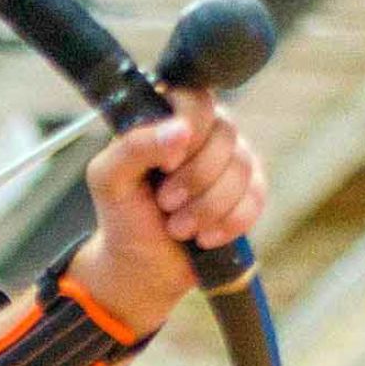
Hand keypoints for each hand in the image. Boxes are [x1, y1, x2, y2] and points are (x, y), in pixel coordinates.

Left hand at [73, 90, 268, 332]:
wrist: (142, 265)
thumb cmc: (124, 216)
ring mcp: (234, 160)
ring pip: (242, 169)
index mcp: (171, 117)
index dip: (187, 131)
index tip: (165, 165)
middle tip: (164, 204)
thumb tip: (181, 130)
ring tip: (178, 227)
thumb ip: (133, 146)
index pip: (197, 99)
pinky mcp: (252, 191)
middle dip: (192, 180)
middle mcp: (208, 131)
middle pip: (224, 135)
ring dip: (205, 209)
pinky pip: (255, 199)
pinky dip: (225, 224)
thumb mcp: (109, 180)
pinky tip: (203, 236)